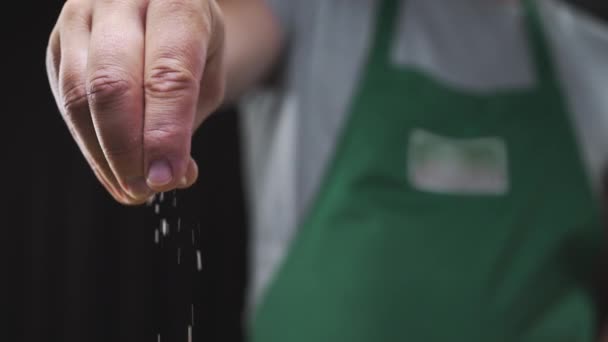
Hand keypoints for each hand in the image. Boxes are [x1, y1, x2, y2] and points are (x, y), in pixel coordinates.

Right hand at [46, 0, 225, 204]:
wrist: (161, 9)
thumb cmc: (192, 43)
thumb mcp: (208, 74)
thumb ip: (187, 120)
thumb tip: (168, 177)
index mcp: (175, 1)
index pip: (168, 74)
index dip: (166, 133)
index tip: (168, 178)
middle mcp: (121, 0)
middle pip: (112, 85)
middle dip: (128, 150)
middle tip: (147, 190)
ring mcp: (81, 17)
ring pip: (79, 96)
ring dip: (105, 155)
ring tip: (133, 188)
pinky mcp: (58, 42)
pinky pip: (64, 100)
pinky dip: (90, 144)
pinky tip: (113, 169)